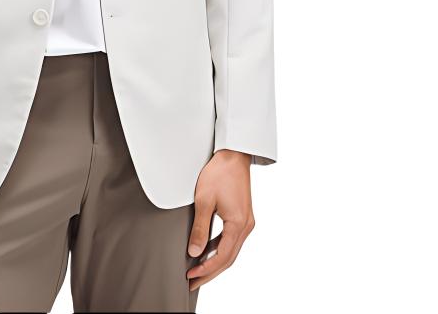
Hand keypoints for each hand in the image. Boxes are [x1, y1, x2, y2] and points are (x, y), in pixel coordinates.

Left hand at [186, 149, 254, 291]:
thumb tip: (194, 251)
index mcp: (238, 224)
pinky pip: (231, 239)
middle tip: (193, 282)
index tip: (191, 276)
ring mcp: (246, 222)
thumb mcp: (204, 200)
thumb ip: (200, 228)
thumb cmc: (219, 173)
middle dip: (210, 272)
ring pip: (231, 250)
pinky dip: (219, 248)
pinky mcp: (242, 216)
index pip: (222, 257)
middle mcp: (246, 226)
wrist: (233, 155)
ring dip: (215, 261)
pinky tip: (207, 251)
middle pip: (228, 258)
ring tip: (198, 270)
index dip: (206, 269)